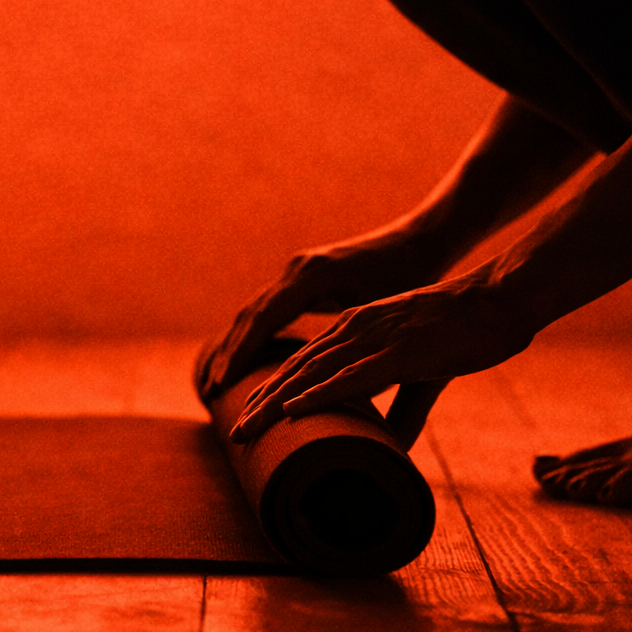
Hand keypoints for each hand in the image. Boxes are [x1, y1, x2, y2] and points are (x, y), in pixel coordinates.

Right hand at [194, 231, 441, 404]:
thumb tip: (343, 389)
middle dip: (230, 355)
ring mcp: (297, 271)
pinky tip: (243, 360)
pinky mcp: (303, 278)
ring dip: (235, 347)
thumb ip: (357, 342)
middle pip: (251, 316)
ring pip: (255, 312)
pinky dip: (252, 336)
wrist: (420, 239)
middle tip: (211, 392)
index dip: (242, 353)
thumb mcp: (383, 310)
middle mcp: (298, 270)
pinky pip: (268, 309)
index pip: (264, 318)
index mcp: (313, 276)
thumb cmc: (411, 275)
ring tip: (216, 383)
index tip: (223, 384)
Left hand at [228, 272, 535, 444]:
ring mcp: (375, 337)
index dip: (273, 388)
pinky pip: (351, 376)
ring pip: (313, 372)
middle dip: (262, 400)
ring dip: (276, 401)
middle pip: (297, 367)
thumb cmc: (466, 333)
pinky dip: (318, 393)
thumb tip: (391, 447)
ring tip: (247, 425)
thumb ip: (403, 410)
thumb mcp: (424, 372)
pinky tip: (292, 409)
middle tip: (234, 430)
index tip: (248, 414)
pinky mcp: (400, 351)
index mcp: (356, 327)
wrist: (502, 299)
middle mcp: (356, 327)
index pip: (303, 360)